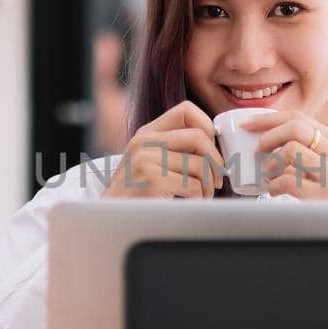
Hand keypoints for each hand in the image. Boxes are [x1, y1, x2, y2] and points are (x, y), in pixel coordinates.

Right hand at [104, 101, 222, 198]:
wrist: (110, 218)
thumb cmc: (136, 192)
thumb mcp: (149, 159)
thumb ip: (175, 147)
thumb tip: (215, 146)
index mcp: (147, 133)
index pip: (186, 110)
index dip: (208, 126)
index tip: (211, 149)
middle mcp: (145, 142)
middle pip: (199, 137)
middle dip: (216, 161)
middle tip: (217, 179)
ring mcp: (146, 160)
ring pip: (200, 164)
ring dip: (209, 185)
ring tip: (203, 195)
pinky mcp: (152, 181)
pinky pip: (193, 185)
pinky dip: (199, 197)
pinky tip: (191, 202)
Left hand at [245, 111, 327, 201]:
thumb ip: (311, 151)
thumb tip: (274, 146)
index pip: (298, 117)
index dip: (268, 118)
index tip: (249, 124)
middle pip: (293, 127)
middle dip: (267, 136)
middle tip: (258, 151)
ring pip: (290, 150)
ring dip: (271, 163)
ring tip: (269, 175)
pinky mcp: (326, 193)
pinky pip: (288, 180)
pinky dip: (274, 185)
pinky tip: (274, 191)